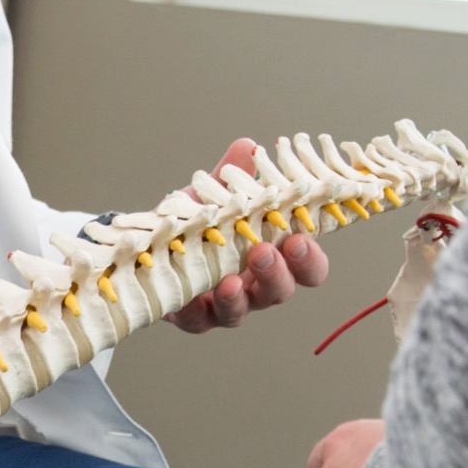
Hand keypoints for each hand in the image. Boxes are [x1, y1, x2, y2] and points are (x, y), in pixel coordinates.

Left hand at [164, 139, 329, 333]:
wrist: (157, 245)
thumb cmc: (200, 223)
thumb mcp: (217, 196)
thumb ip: (234, 175)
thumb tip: (248, 147)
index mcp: (273, 257)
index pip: (306, 266)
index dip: (309, 258)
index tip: (301, 238)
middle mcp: (254, 287)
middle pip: (279, 292)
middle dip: (277, 273)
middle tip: (265, 251)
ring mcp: (224, 305)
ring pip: (240, 312)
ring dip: (238, 297)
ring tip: (230, 281)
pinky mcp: (192, 317)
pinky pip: (195, 320)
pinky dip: (192, 308)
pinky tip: (189, 295)